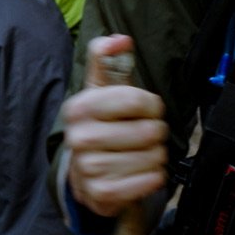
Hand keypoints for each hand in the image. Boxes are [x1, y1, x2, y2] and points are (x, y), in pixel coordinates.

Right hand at [63, 34, 168, 217]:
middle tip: (144, 135)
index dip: (151, 104)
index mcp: (79, 108)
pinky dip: (153, 177)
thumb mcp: (99, 90)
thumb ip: (106, 58)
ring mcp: (88, 168)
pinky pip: (149, 181)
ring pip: (153, 157)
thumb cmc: (100, 126)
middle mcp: (79, 138)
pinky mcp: (102, 193)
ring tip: (140, 155)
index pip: (135, 99)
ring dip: (155, 156)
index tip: (146, 109)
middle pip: (149, 131)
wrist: (83, 174)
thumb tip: (120, 40)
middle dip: (155, 133)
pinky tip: (140, 172)